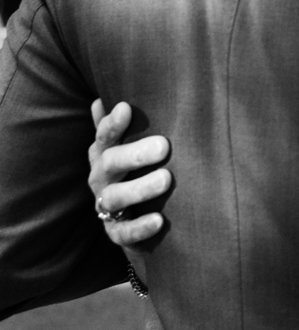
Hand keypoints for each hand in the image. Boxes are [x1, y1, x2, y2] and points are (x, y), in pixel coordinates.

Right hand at [88, 100, 172, 246]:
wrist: (133, 221)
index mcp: (105, 155)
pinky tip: (159, 220)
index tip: (126, 108)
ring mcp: (106, 207)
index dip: (113, 124)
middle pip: (111, 164)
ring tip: (166, 179)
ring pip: (115, 198)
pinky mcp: (116, 233)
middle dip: (134, 154)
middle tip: (164, 146)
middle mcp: (101, 179)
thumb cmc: (135, 173)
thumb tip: (105, 97)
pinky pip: (123, 233)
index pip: (105, 137)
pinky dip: (139, 228)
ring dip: (139, 189)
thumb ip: (120, 126)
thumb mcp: (128, 147)